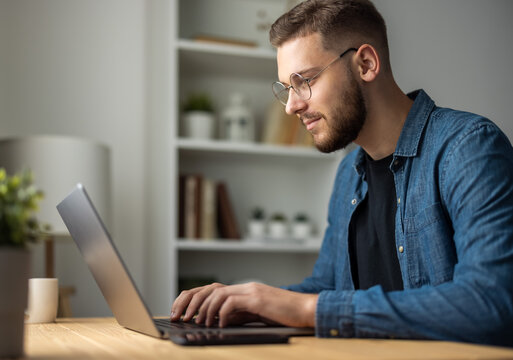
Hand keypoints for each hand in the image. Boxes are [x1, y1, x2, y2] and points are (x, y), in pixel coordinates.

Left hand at [171, 282, 317, 327]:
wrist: (307, 310)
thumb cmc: (284, 316)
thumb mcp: (256, 315)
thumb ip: (238, 314)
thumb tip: (217, 321)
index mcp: (243, 290)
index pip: (211, 289)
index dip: (193, 298)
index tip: (181, 311)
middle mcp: (244, 287)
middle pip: (209, 288)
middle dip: (191, 301)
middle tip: (182, 317)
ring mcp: (251, 291)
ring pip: (217, 294)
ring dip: (204, 309)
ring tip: (200, 322)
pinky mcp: (258, 298)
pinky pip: (232, 302)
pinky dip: (222, 314)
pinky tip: (222, 325)